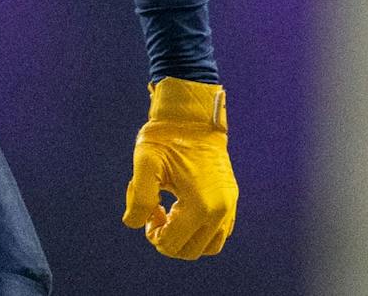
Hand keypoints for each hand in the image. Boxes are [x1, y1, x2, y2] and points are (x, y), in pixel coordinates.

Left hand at [123, 77, 236, 260]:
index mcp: (201, 205)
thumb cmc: (167, 137)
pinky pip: (219, 232)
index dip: (153, 235)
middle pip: (190, 252)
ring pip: (208, 246)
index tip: (150, 211)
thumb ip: (139, 198)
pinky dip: (201, 230)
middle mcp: (221, 210)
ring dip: (187, 238)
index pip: (172, 245)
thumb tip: (136, 223)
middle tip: (158, 213)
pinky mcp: (232, 198)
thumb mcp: (145, 164)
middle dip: (169, 239)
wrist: (194, 116)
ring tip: (174, 212)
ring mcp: (230, 205)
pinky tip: (185, 207)